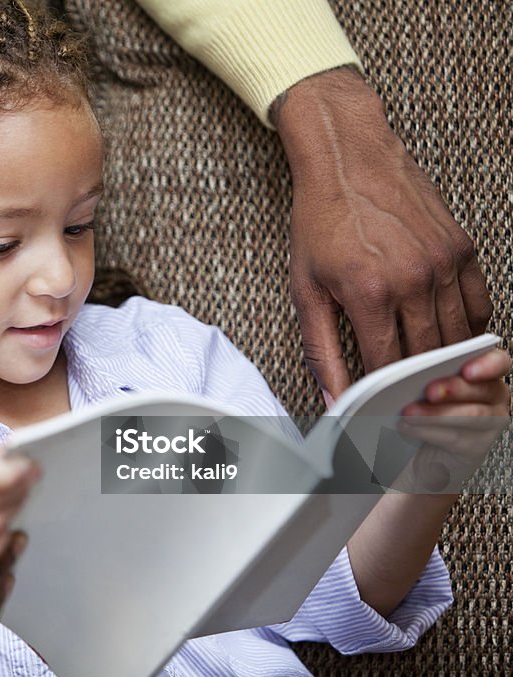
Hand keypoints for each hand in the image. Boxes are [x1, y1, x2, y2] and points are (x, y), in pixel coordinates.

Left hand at [273, 67, 492, 402]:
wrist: (348, 159)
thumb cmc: (320, 222)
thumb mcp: (305, 288)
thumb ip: (320, 348)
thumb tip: (334, 396)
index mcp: (369, 293)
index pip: (387, 367)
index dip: (384, 394)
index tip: (377, 408)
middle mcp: (413, 280)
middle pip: (426, 357)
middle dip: (415, 385)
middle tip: (404, 400)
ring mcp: (444, 263)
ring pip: (457, 336)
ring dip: (443, 361)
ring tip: (426, 378)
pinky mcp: (462, 249)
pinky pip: (478, 305)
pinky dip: (467, 330)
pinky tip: (449, 340)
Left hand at [395, 348, 510, 490]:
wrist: (421, 449)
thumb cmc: (423, 408)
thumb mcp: (423, 386)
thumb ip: (424, 375)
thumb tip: (405, 371)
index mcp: (484, 374)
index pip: (499, 363)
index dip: (488, 364)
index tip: (467, 370)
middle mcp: (493, 399)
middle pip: (484, 390)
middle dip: (455, 389)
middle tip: (429, 392)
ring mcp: (490, 425)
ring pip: (472, 416)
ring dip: (437, 414)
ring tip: (408, 413)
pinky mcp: (476, 448)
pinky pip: (456, 439)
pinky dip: (428, 432)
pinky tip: (407, 427)